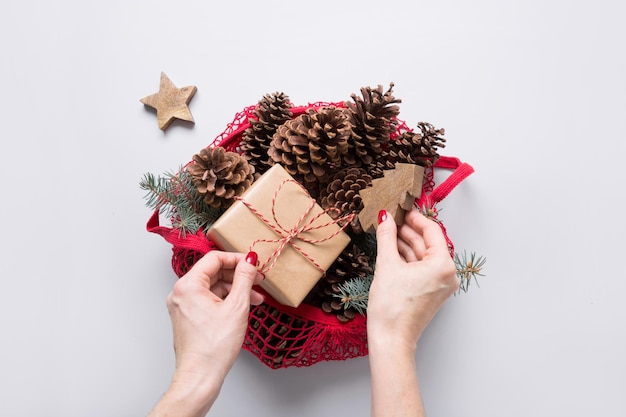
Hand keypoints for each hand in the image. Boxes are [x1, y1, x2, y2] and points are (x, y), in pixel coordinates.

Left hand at [149, 250, 263, 416]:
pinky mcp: (187, 316)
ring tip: (255, 299)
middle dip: (238, 275)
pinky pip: (208, 299)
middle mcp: (181, 293)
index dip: (237, 259)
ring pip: (212, 286)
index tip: (253, 264)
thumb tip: (249, 260)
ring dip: (234, 289)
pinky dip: (225, 300)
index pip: (214, 259)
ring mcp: (182, 305)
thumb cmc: (214, 347)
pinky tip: (241, 307)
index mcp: (188, 285)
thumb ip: (244, 279)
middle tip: (257, 280)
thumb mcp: (237, 307)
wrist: (200, 376)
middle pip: (213, 272)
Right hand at [367, 209, 458, 352]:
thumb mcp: (387, 265)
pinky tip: (392, 250)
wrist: (391, 339)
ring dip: (406, 244)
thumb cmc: (392, 307)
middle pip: (428, 243)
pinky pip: (421, 269)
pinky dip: (408, 259)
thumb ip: (387, 236)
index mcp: (443, 265)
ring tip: (388, 233)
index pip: (431, 231)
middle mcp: (447, 274)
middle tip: (391, 219)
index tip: (402, 210)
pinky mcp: (431, 293)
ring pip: (423, 256)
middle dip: (409, 231)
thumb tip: (385, 217)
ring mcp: (440, 285)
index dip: (415, 218)